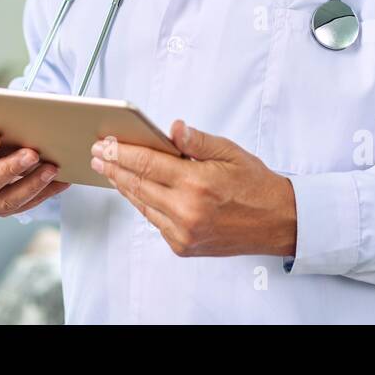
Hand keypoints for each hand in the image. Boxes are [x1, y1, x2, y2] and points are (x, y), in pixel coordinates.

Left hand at [90, 120, 296, 257]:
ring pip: (142, 205)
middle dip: (113, 168)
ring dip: (123, 186)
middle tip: (97, 155)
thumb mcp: (230, 152)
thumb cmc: (255, 183)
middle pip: (137, 185)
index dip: (121, 153)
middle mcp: (187, 211)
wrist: (277, 223)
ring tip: (109, 170)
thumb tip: (173, 128)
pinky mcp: (182, 246)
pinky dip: (143, 203)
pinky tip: (135, 190)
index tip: (104, 144)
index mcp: (197, 184)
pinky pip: (154, 220)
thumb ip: (197, 141)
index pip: (147, 164)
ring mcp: (183, 232)